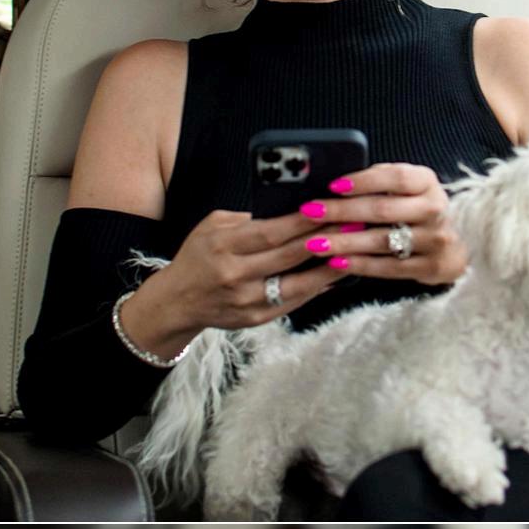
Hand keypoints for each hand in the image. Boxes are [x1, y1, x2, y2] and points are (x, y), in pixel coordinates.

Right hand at [163, 209, 339, 330]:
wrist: (176, 302)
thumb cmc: (198, 256)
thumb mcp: (212, 227)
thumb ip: (247, 219)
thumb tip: (288, 210)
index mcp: (222, 246)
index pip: (268, 233)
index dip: (299, 222)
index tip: (326, 208)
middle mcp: (234, 275)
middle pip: (286, 257)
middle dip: (322, 239)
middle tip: (351, 224)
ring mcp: (245, 301)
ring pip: (296, 284)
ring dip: (327, 268)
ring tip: (352, 251)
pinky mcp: (255, 319)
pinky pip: (292, 302)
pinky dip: (315, 288)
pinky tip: (334, 275)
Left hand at [298, 163, 467, 284]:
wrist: (452, 247)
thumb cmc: (415, 210)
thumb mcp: (408, 188)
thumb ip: (380, 181)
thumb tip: (336, 182)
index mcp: (427, 182)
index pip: (396, 177)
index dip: (364, 181)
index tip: (333, 185)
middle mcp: (435, 209)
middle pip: (384, 209)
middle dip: (342, 211)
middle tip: (311, 212)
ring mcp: (435, 239)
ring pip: (383, 241)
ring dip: (345, 241)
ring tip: (315, 243)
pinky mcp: (431, 267)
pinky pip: (389, 267)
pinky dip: (360, 265)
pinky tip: (336, 262)